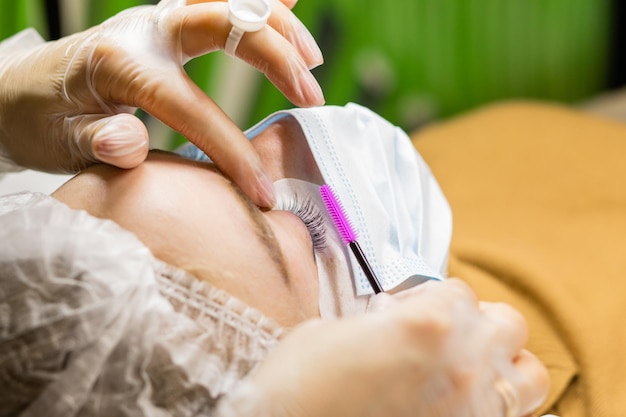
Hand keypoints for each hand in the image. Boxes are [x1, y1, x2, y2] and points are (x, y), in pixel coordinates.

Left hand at [0, 0, 323, 206]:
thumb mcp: (55, 141)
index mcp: (119, 63)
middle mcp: (143, 30)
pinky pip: (219, 2)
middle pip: (224, 22)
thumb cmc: (39, 119)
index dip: (231, 151)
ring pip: (230, 3)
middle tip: (310, 97)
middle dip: (275, 58)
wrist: (20, 89)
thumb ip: (94, 142)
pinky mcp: (165, 25)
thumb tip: (129, 142)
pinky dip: (260, 3)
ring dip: (278, 27)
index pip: (190, 107)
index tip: (261, 191)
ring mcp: (157, 21)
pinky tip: (290, 2)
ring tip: (312, 63)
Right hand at [225, 279, 547, 416]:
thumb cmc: (300, 385)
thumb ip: (378, 319)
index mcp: (427, 323)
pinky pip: (510, 416)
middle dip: (477, 320)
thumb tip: (393, 321)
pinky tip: (458, 398)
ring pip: (529, 375)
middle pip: (507, 322)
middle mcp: (463, 364)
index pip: (459, 290)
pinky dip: (494, 400)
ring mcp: (473, 409)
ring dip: (504, 361)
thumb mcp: (331, 331)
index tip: (410, 308)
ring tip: (470, 364)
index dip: (431, 296)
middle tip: (445, 330)